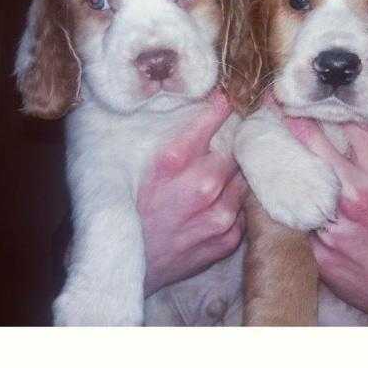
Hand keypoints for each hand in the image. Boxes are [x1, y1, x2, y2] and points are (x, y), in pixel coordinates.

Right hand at [138, 91, 248, 296]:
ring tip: (217, 183)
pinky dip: (233, 207)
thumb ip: (173, 142)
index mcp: (173, 162)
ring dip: (234, 179)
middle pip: (235, 152)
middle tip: (220, 151)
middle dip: (230, 149)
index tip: (228, 100)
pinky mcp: (226, 239)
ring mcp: (218, 215)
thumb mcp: (139, 168)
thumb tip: (202, 113)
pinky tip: (215, 209)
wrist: (124, 266)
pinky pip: (243, 212)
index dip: (222, 108)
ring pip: (243, 181)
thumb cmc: (128, 212)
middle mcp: (201, 186)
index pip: (212, 120)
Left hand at [286, 118, 367, 324]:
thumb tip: (359, 129)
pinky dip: (296, 207)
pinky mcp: (318, 248)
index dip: (332, 107)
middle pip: (313, 143)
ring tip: (276, 149)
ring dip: (290, 165)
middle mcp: (356, 192)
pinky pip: (300, 218)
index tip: (317, 98)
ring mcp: (334, 221)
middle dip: (295, 121)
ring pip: (300, 180)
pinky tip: (293, 200)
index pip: (353, 124)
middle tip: (280, 108)